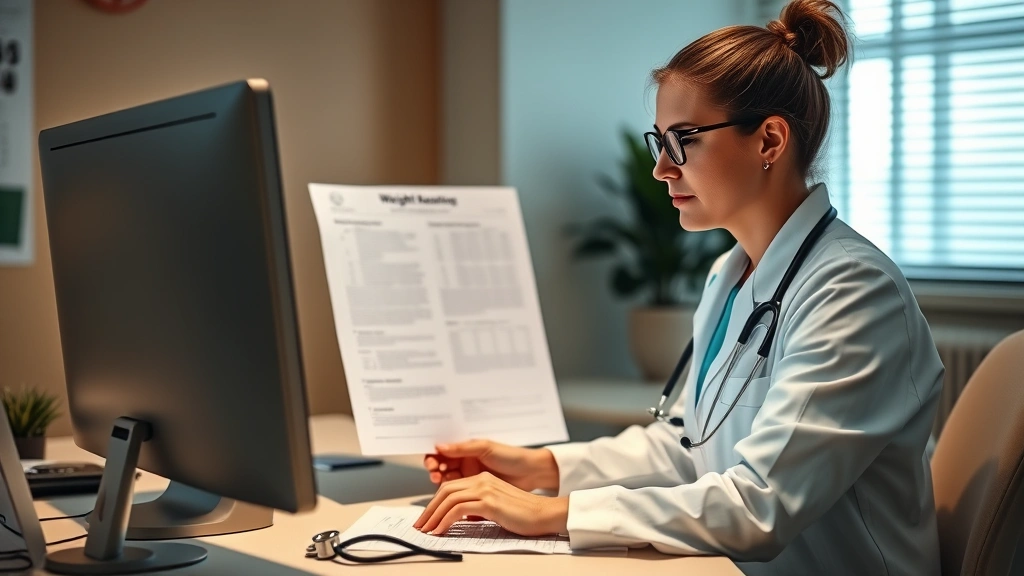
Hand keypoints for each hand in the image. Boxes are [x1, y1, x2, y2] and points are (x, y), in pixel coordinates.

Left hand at [413, 472, 568, 535]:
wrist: (544, 513)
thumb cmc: (523, 514)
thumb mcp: (496, 507)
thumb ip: (478, 508)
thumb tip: (460, 519)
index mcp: (483, 479)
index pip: (451, 488)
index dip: (435, 503)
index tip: (427, 518)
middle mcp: (482, 480)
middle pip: (445, 491)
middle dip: (429, 509)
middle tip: (420, 525)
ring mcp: (485, 489)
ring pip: (448, 499)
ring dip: (433, 516)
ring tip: (426, 530)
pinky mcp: (489, 502)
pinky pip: (458, 510)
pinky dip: (445, 521)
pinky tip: (440, 531)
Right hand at [423, 440, 558, 492]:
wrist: (531, 473)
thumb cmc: (510, 456)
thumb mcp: (486, 448)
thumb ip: (462, 448)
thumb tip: (439, 446)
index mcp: (465, 451)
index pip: (441, 454)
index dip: (433, 458)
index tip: (432, 464)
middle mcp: (464, 465)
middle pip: (440, 469)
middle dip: (435, 472)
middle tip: (436, 475)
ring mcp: (469, 480)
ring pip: (447, 484)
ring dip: (441, 486)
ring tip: (442, 487)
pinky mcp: (474, 494)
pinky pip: (458, 498)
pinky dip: (452, 499)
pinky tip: (451, 499)